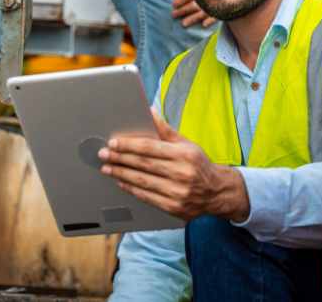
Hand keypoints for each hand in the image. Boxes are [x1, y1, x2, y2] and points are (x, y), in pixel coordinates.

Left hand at [98, 108, 248, 221]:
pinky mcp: (174, 208)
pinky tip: (121, 181)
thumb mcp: (186, 144)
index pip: (150, 148)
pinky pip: (147, 197)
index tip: (113, 143)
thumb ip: (165, 130)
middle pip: (143, 165)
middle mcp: (182, 174)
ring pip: (142, 182)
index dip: (129, 145)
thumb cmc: (198, 164)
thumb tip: (149, 112)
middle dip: (120, 159)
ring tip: (107, 168)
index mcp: (185, 155)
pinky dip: (132, 188)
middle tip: (103, 154)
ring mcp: (179, 193)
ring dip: (121, 174)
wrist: (217, 193)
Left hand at [172, 0, 215, 28]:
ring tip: (183, 24)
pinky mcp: (225, 3)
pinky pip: (219, 13)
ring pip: (206, 10)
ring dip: (194, 18)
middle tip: (173, 15)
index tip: (173, 5)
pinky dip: (212, 20)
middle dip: (184, 10)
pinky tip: (204, 25)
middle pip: (197, 3)